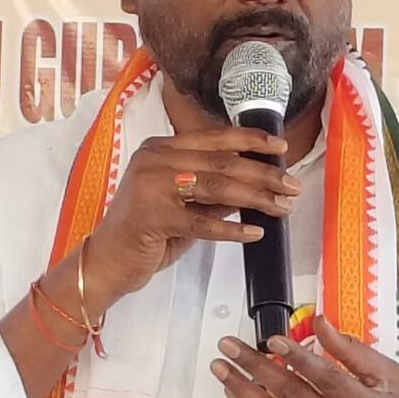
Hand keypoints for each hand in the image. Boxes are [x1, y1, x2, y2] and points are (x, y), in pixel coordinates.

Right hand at [85, 129, 297, 306]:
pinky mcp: (154, 217)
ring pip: (218, 187)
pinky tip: (254, 232)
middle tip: (292, 185)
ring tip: (283, 207)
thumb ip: (212, 191)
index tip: (281, 148)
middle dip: (264, 174)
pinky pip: (204, 222)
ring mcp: (152, 187)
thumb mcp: (181, 203)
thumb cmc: (145, 231)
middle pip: (222, 162)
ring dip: (257, 198)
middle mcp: (155, 160)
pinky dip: (233, 229)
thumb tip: (255, 184)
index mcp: (161, 148)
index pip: (214, 137)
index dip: (251, 140)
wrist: (107, 260)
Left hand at [211, 317, 398, 397]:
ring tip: (221, 369)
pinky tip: (236, 396)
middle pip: (292, 395)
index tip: (272, 339)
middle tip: (228, 346)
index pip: (327, 378)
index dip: (298, 357)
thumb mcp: (390, 381)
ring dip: (242, 391)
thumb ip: (355, 351)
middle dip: (255, 367)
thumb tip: (320, 322)